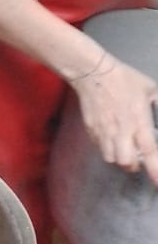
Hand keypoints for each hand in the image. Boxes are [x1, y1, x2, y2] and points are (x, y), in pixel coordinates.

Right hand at [69, 57, 157, 185]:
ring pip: (111, 159)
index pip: (149, 153)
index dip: (155, 170)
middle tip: (140, 157)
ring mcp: (104, 131)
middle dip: (135, 165)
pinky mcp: (92, 130)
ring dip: (120, 158)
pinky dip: (107, 148)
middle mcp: (121, 130)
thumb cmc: (124, 79)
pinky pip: (100, 148)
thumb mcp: (152, 89)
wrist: (93, 72)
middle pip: (127, 163)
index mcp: (138, 121)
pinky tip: (112, 138)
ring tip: (125, 149)